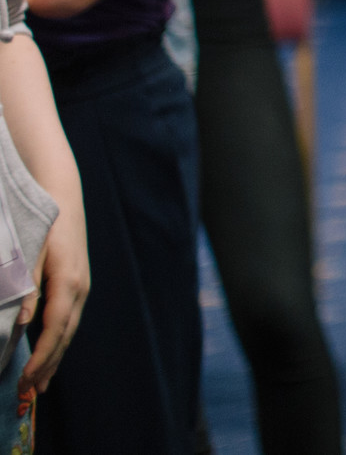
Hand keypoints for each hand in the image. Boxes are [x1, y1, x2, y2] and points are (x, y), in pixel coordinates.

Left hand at [22, 208, 87, 392]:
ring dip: (54, 358)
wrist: (62, 194)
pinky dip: (58, 341)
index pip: (54, 330)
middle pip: (65, 336)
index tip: (25, 381)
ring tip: (41, 383)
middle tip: (29, 393)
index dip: (40, 358)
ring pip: (69, 330)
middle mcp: (80, 288)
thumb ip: (26, 289)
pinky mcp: (77, 284)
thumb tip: (21, 326)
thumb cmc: (42, 223)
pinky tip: (50, 352)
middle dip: (48, 365)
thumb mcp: (29, 254)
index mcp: (68, 283)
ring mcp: (81, 286)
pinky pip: (69, 320)